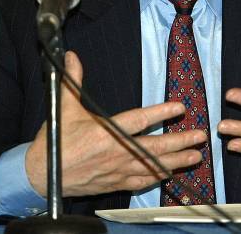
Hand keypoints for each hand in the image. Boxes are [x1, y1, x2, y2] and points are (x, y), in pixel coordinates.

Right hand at [25, 51, 204, 196]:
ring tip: (196, 156)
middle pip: (154, 147)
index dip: (161, 112)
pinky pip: (141, 182)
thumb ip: (73, 80)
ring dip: (176, 161)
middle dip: (180, 141)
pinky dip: (157, 178)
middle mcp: (115, 152)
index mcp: (105, 132)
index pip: (139, 120)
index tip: (180, 107)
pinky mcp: (114, 183)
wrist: (40, 175)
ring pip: (152, 167)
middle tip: (200, 136)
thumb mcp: (64, 107)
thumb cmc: (55, 141)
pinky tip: (170, 175)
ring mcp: (117, 170)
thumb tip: (72, 56)